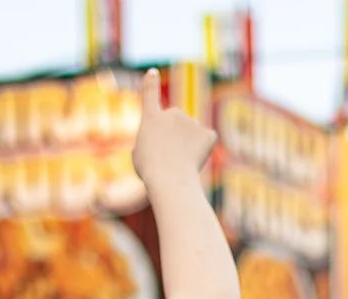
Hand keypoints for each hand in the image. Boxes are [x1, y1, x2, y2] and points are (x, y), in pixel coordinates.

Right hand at [129, 69, 216, 184]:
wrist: (169, 177)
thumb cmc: (150, 170)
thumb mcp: (140, 154)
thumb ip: (151, 141)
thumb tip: (164, 141)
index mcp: (151, 117)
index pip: (150, 93)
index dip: (151, 82)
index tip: (153, 72)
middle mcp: (172, 113)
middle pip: (176, 121)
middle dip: (175, 134)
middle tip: (169, 155)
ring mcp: (191, 121)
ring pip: (192, 131)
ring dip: (188, 143)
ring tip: (181, 160)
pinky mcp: (207, 133)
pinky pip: (207, 139)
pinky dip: (204, 148)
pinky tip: (196, 158)